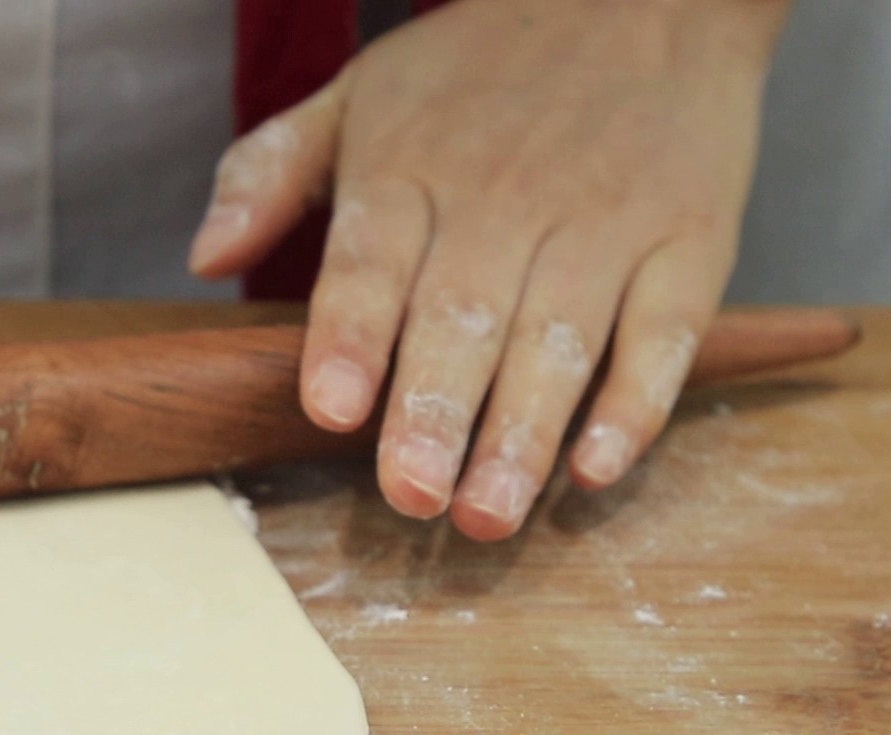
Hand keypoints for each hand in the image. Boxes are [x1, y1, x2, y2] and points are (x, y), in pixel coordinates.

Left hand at [191, 0, 788, 539]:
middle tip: (411, 496)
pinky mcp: (686, 243)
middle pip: (463, 318)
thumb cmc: (482, 66)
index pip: (371, 262)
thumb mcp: (358, 94)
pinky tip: (597, 467)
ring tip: (488, 513)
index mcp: (412, 171)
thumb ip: (269, 173)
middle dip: (434, 413)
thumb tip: (203, 254)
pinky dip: (637, 405)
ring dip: (522, 434)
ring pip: (558, 341)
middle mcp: (506, 202)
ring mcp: (603, 224)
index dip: (351, 337)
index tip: (332, 408)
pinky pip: (664, 335)